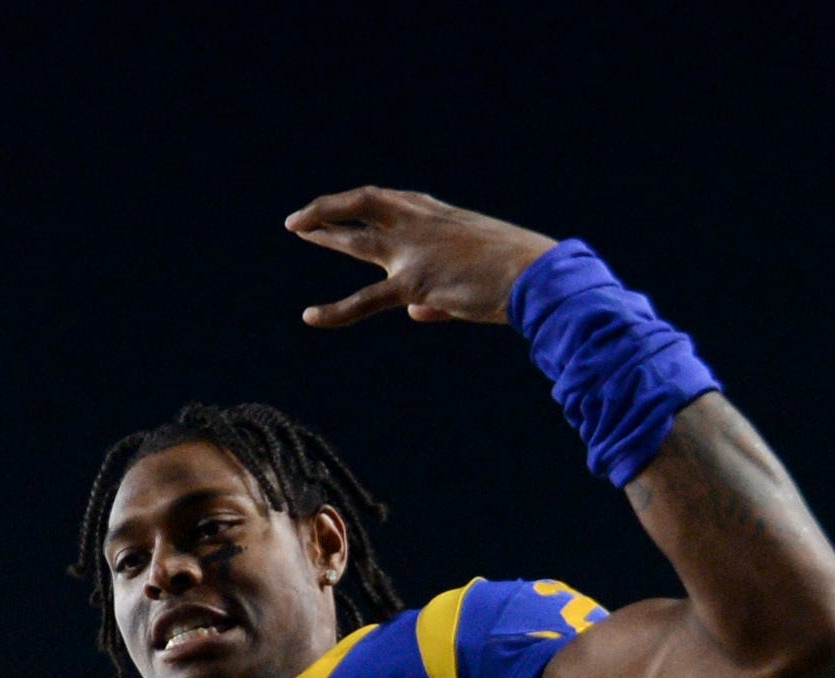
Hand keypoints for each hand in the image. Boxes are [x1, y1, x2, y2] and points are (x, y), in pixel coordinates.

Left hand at [287, 187, 558, 328]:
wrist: (536, 277)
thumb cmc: (515, 273)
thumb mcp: (474, 270)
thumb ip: (436, 292)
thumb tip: (413, 313)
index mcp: (439, 216)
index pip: (391, 202)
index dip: (361, 206)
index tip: (341, 210)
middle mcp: (422, 225)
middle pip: (365, 207)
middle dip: (329, 211)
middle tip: (300, 219)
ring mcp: (414, 252)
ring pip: (357, 240)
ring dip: (325, 235)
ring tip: (298, 232)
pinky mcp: (414, 283)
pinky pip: (364, 301)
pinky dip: (335, 310)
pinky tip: (311, 317)